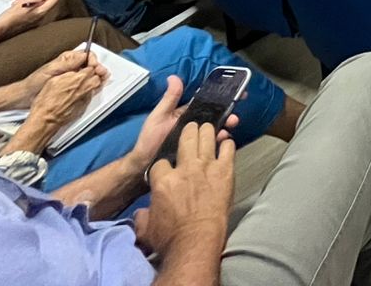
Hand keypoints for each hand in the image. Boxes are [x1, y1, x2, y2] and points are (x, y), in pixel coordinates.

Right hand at [0, 0, 58, 38]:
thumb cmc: (9, 17)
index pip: (54, 0)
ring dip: (28, 2)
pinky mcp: (29, 24)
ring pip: (36, 7)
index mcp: (41, 12)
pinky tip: (15, 8)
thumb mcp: (22, 4)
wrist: (0, 30)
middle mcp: (41, 18)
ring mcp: (35, 22)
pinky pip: (31, 12)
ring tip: (17, 3)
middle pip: (45, 3)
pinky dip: (25, 8)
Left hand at [24, 48, 98, 100]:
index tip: (96, 67)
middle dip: (98, 69)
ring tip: (100, 81)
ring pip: (89, 73)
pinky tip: (93, 88)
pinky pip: (84, 83)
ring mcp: (72, 76)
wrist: (26, 96)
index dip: (94, 60)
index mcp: (67, 59)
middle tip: (102, 75)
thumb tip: (83, 55)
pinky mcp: (71, 85)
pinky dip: (90, 84)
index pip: (87, 55)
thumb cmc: (35, 82)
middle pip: (91, 63)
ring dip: (96, 77)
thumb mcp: (51, 70)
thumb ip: (66, 63)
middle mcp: (71, 66)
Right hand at [27, 61, 107, 130]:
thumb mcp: (54, 79)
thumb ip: (68, 73)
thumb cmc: (47, 101)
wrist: (46, 117)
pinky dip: (87, 93)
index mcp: (78, 78)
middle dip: (92, 74)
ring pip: (96, 86)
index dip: (87, 66)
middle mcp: (85, 87)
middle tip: (84, 75)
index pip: (91, 67)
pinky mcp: (84, 106)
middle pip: (97, 76)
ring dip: (91, 83)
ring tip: (82, 84)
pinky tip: (79, 94)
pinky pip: (91, 96)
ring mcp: (86, 97)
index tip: (83, 67)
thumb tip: (73, 71)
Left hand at [125, 75, 239, 179]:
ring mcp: (198, 139)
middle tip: (234, 115)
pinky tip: (224, 139)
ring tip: (230, 125)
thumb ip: (169, 99)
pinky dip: (221, 141)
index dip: (222, 97)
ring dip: (227, 125)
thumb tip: (173, 76)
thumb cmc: (149, 140)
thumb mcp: (158, 117)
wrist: (144, 167)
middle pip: (216, 115)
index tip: (238, 92)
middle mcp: (195, 125)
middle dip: (228, 112)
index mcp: (187, 114)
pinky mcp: (199, 152)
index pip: (207, 102)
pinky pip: (213, 145)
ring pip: (217, 129)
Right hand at [133, 122, 234, 259]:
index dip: (164, 164)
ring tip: (208, 127)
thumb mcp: (147, 228)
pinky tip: (227, 144)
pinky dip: (227, 145)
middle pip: (186, 137)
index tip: (168, 168)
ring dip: (207, 131)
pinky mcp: (225, 172)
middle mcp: (184, 169)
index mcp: (163, 180)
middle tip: (192, 128)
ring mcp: (206, 168)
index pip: (161, 162)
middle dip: (188, 131)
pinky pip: (228, 149)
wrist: (196, 243)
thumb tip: (142, 213)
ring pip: (207, 137)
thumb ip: (143, 216)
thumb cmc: (171, 239)